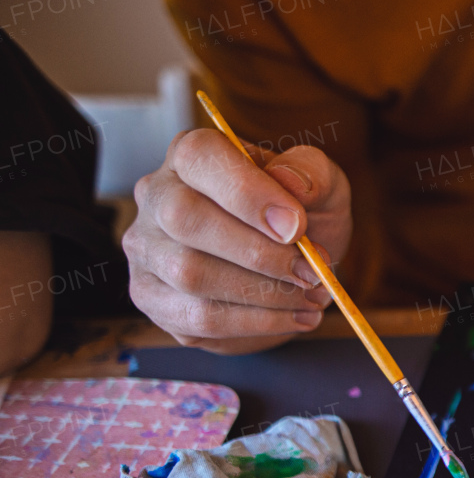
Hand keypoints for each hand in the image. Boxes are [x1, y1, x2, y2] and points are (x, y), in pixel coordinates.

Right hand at [124, 129, 351, 353]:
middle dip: (259, 253)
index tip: (297, 227)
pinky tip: (295, 316)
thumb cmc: (302, 218)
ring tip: (312, 297)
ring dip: (264, 293)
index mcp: (192, 155)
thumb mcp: (322, 185)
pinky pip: (198, 318)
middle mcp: (156, 196)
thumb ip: (312, 173)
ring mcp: (147, 249)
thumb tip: (292, 184)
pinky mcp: (153, 297)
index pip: (199, 157)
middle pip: (184, 218)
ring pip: (190, 274)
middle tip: (309, 272)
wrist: (295, 265)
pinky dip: (258, 322)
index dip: (249, 194)